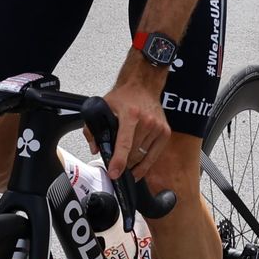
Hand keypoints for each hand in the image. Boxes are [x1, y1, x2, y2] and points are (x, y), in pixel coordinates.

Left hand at [100, 62, 170, 181]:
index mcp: (130, 115)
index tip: (114, 173)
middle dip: (123, 163)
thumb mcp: (103, 106)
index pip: (124, 143)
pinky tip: (138, 168)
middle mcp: (147, 121)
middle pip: (134, 154)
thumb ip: (93, 128)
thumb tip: (96, 148)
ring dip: (133, 163)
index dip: (119, 161)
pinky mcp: (165, 132)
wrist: (143, 85)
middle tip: (115, 166)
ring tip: (126, 163)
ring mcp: (158, 128)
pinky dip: (145, 164)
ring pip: (143, 156)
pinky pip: (154, 155)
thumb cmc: (124, 96)